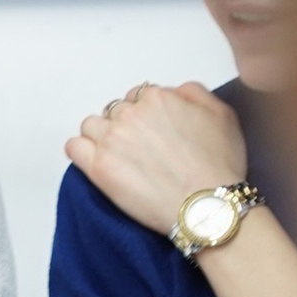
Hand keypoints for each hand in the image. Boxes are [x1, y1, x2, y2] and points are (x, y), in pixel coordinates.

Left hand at [64, 78, 246, 240]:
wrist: (206, 206)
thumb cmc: (218, 165)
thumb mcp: (222, 115)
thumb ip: (194, 93)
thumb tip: (175, 90)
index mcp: (158, 98)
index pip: (138, 97)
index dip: (145, 115)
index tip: (152, 133)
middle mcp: (130, 114)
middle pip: (114, 111)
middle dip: (124, 126)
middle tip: (139, 149)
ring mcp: (111, 139)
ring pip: (91, 126)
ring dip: (101, 137)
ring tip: (118, 158)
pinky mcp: (98, 167)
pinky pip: (74, 148)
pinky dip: (81, 151)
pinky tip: (96, 162)